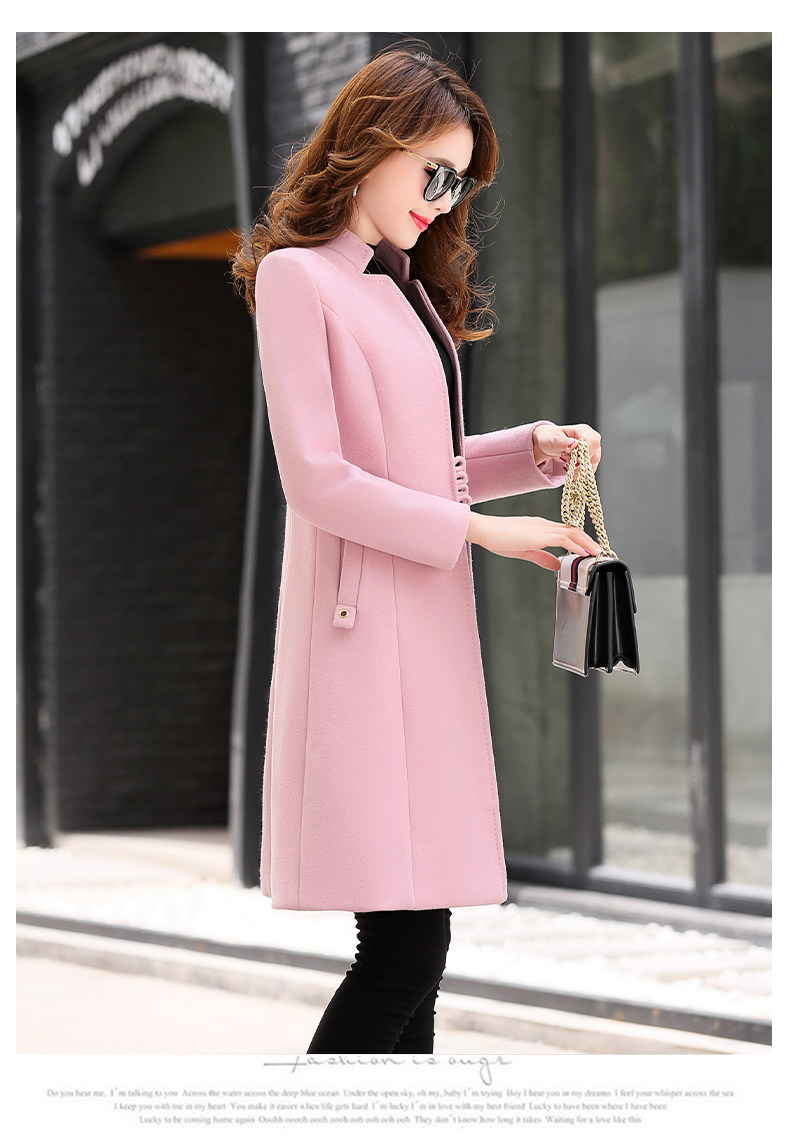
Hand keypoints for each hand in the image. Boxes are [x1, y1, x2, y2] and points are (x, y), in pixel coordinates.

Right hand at [466, 512, 600, 572]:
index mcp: (540, 527)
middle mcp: (543, 524)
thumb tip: (557, 564)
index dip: (580, 540)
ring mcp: (542, 527)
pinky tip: (583, 553)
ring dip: (586, 542)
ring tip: (596, 553)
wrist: (483, 529)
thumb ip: (542, 557)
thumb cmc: (497, 538)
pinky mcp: (538, 534)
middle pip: (573, 530)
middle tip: (599, 551)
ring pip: (572, 532)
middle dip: (588, 540)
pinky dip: (575, 545)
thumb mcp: (524, 551)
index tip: (590, 549)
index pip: (566, 531)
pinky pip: (563, 538)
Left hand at [533, 423, 601, 471]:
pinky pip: (589, 469)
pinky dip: (579, 472)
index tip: (570, 455)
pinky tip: (569, 468)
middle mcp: (590, 439)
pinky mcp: (589, 458)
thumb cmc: (550, 438)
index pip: (593, 442)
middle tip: (565, 459)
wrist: (547, 443)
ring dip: (578, 468)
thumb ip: (564, 442)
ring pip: (592, 464)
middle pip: (594, 455)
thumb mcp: (553, 439)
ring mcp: (591, 449)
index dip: (583, 452)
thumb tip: (574, 444)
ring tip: (566, 464)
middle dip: (579, 462)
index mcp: (583, 430)